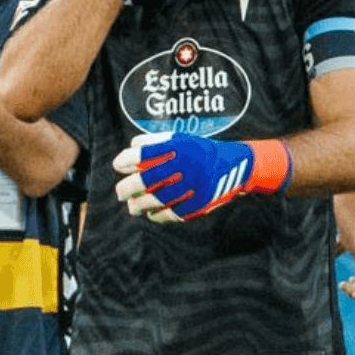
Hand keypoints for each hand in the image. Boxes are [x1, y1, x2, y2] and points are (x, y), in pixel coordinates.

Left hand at [112, 130, 290, 221]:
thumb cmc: (201, 151)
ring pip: (156, 199)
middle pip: (147, 179)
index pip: (144, 153)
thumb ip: (155, 142)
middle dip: (128, 188)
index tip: (117, 166)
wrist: (236, 165)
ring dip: (139, 205)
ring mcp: (192, 186)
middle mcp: (186, 165)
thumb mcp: (182, 139)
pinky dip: (157, 215)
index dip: (126, 160)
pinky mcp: (199, 203)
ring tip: (131, 207)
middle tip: (119, 192)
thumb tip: (128, 152)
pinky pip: (171, 213)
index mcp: (180, 146)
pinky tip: (150, 214)